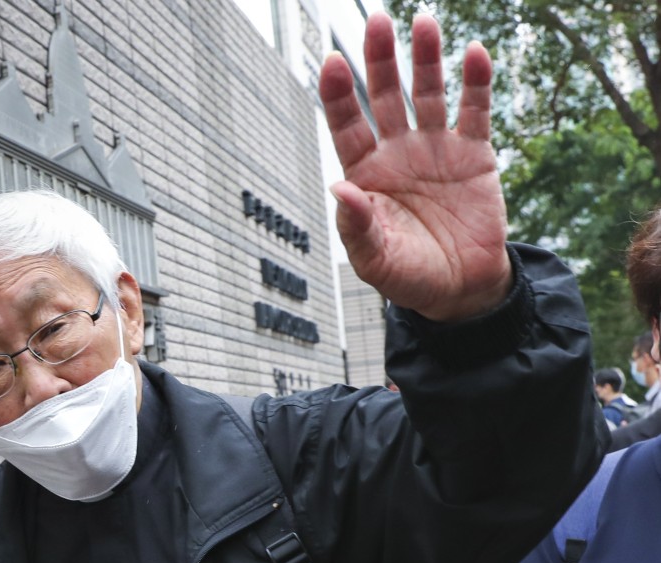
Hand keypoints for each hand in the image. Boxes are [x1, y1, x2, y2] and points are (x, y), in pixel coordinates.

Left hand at [319, 13, 511, 321]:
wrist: (461, 289)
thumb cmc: (409, 276)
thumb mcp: (376, 260)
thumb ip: (357, 226)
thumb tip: (338, 190)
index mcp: (366, 174)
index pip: (346, 126)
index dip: (338, 95)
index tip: (333, 62)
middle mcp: (397, 152)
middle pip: (385, 96)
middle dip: (380, 60)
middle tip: (377, 21)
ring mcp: (436, 149)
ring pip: (428, 93)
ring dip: (426, 59)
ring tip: (424, 23)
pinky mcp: (474, 154)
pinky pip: (474, 111)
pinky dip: (475, 83)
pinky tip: (473, 53)